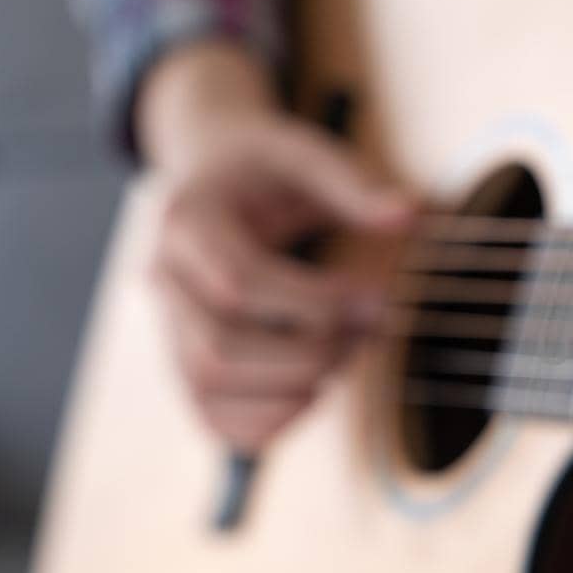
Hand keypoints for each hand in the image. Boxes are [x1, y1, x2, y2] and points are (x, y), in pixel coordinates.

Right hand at [139, 41, 412, 449]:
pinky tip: (316, 389)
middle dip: (308, 353)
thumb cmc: (264, 165)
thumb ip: (353, 182)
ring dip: (292, 389)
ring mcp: (168, 328)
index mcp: (187, 222)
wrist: (212, 172)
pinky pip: (213, 420)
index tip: (378, 301)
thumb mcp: (305, 150)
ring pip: (210, 391)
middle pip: (218, 351)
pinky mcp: (186, 362)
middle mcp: (164, 281)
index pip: (240, 283)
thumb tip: (408, 215)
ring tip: (346, 354)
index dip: (316, 303)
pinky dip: (270, 422)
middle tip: (368, 331)